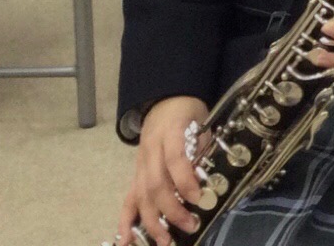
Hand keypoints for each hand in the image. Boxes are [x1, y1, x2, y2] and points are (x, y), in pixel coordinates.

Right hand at [118, 94, 208, 245]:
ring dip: (151, 222)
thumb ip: (204, 148)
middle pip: (155, 184)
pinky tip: (124, 241)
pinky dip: (125, 221)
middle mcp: (151, 151)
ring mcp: (140, 165)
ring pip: (140, 196)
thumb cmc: (189, 113)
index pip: (175, 159)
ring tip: (164, 242)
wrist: (165, 102)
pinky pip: (128, 199)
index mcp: (171, 133)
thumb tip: (209, 179)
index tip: (198, 198)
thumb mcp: (203, 123)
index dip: (185, 180)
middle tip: (189, 226)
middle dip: (171, 209)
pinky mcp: (135, 175)